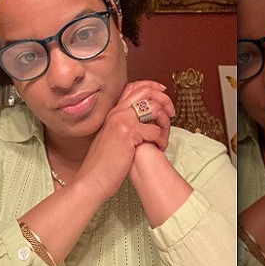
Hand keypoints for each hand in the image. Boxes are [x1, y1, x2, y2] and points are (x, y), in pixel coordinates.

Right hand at [75, 81, 174, 199]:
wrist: (92, 179)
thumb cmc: (104, 165)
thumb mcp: (111, 139)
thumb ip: (123, 126)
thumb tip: (144, 123)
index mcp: (113, 113)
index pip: (133, 87)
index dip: (151, 86)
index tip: (162, 92)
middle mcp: (117, 113)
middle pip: (146, 91)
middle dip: (164, 99)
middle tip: (171, 113)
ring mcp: (122, 121)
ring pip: (154, 108)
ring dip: (165, 123)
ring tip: (164, 137)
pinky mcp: (128, 134)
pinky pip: (155, 130)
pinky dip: (162, 140)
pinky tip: (159, 148)